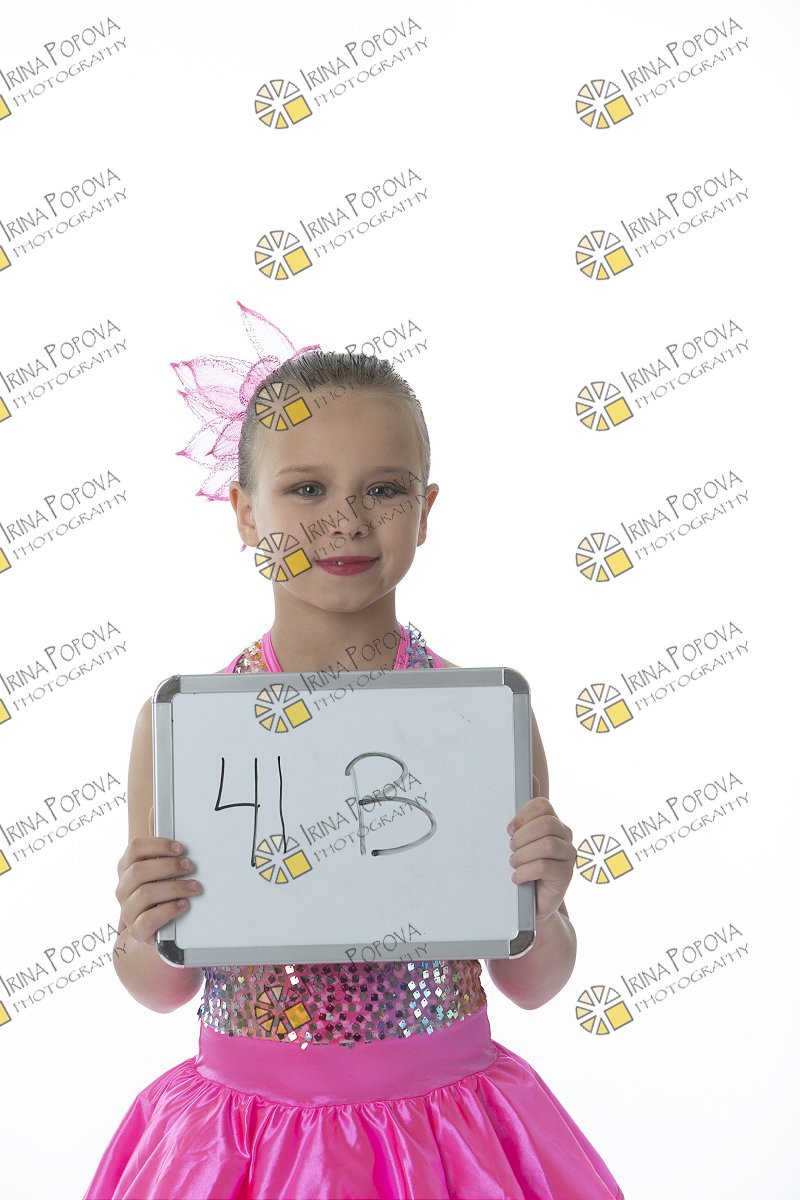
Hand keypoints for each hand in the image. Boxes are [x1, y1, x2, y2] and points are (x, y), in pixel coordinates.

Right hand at [114, 808, 201, 945]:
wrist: (154, 929)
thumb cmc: (159, 891)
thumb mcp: (158, 866)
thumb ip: (157, 843)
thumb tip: (154, 808)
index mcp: (127, 867)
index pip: (135, 848)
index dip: (159, 845)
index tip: (181, 847)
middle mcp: (123, 888)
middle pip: (139, 870)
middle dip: (169, 866)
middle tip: (190, 866)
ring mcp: (128, 910)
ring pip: (144, 894)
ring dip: (174, 888)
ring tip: (194, 887)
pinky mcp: (138, 931)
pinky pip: (148, 920)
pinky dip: (168, 910)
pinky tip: (183, 905)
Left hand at [506, 775, 576, 922]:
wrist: (533, 902)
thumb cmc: (527, 867)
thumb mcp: (523, 838)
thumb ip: (527, 812)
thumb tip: (532, 778)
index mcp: (554, 823)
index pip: (543, 806)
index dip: (523, 815)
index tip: (509, 829)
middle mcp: (565, 836)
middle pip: (545, 823)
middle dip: (522, 836)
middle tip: (512, 849)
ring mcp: (569, 856)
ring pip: (547, 844)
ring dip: (523, 854)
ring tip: (514, 863)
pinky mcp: (566, 876)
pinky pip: (545, 866)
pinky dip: (525, 871)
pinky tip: (518, 877)